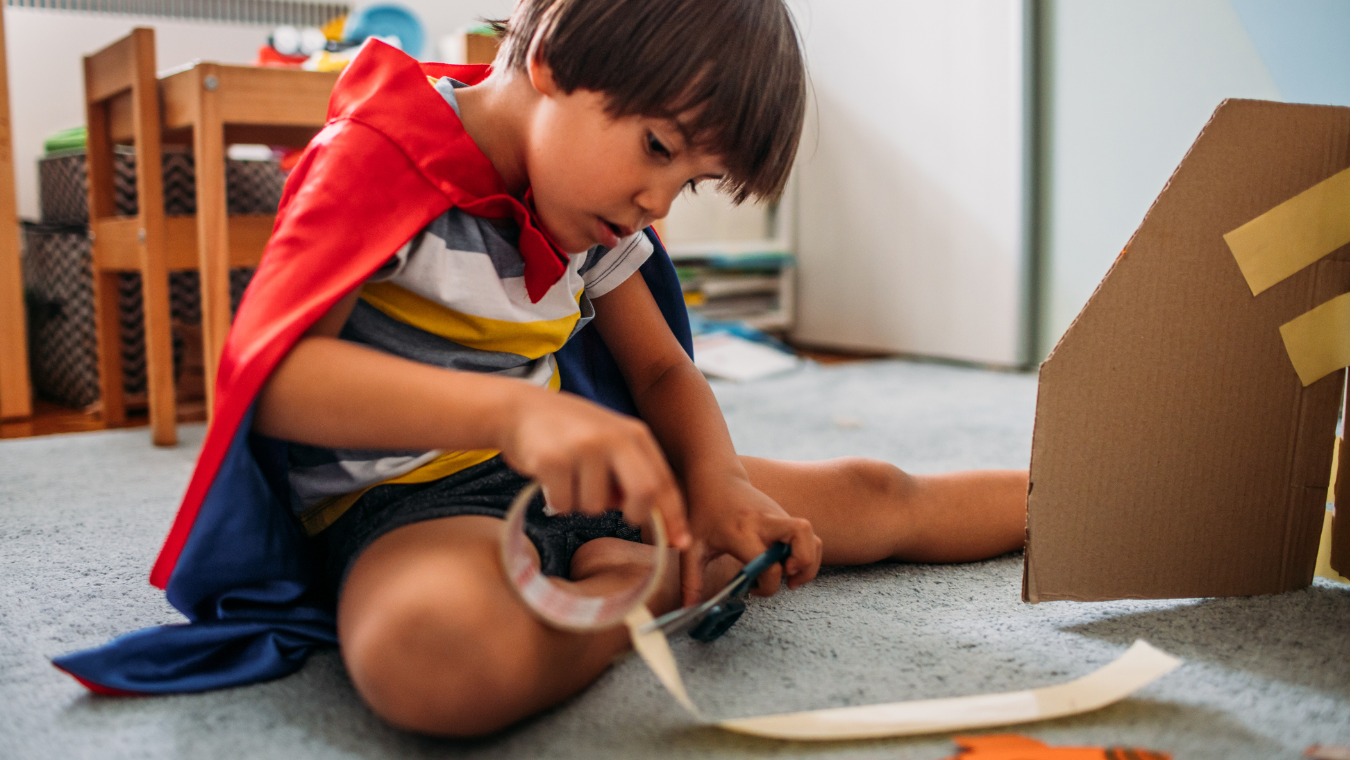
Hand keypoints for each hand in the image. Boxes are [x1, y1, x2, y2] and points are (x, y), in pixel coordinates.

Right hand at [498, 387, 690, 549]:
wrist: (519, 409)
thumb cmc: (568, 432)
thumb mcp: (609, 442)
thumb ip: (631, 472)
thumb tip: (648, 515)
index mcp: (634, 435)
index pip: (664, 482)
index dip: (674, 516)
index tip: (680, 542)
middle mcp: (613, 438)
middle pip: (645, 492)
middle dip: (636, 514)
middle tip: (622, 515)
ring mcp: (584, 448)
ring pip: (597, 507)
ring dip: (582, 504)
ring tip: (569, 477)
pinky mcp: (554, 461)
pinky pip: (564, 505)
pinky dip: (557, 501)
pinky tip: (549, 478)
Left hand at [679, 472, 821, 605]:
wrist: (715, 477)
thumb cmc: (702, 513)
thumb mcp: (691, 548)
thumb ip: (691, 581)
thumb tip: (688, 610)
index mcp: (742, 532)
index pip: (768, 564)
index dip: (766, 586)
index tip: (751, 589)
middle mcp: (766, 522)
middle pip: (803, 537)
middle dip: (803, 566)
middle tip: (787, 580)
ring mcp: (779, 516)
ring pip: (811, 536)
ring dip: (809, 561)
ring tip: (791, 575)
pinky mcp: (784, 516)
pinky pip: (808, 535)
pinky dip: (807, 552)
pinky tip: (789, 563)